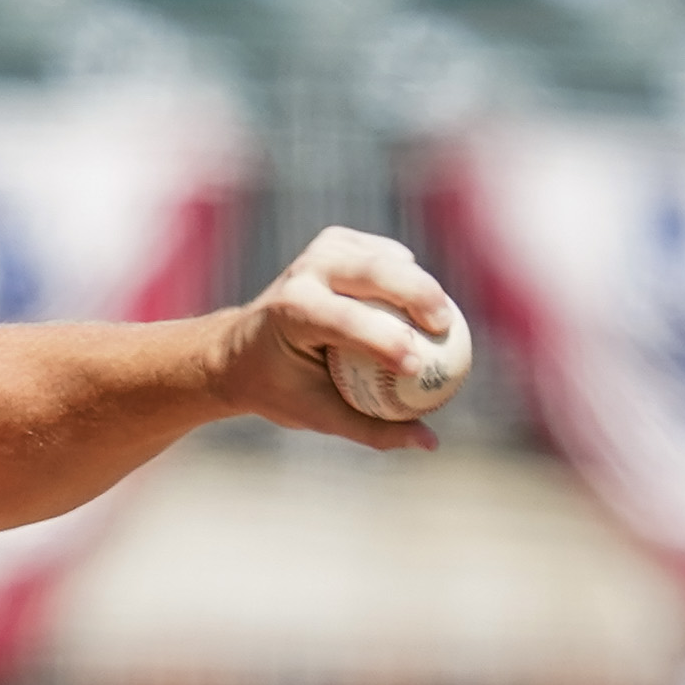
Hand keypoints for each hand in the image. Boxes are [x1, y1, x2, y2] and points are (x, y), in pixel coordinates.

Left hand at [215, 228, 460, 452]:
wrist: (237, 350)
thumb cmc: (281, 388)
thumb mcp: (318, 415)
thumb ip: (373, 429)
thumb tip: (431, 443)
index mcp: (291, 311)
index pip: (347, 321)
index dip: (388, 341)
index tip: (420, 367)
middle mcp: (304, 273)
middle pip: (376, 273)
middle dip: (420, 296)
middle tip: (447, 330)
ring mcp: (319, 251)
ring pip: (387, 258)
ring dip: (420, 285)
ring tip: (441, 320)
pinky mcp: (335, 241)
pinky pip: (386, 254)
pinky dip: (407, 274)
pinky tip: (419, 300)